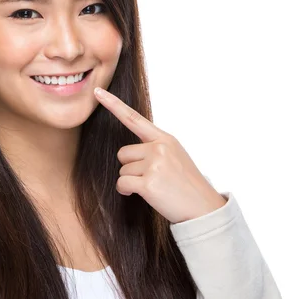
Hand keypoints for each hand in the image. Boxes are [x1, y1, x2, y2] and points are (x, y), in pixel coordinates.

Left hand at [94, 87, 226, 223]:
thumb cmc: (187, 184)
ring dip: (131, 181)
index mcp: (165, 139)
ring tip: (154, 187)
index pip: (134, 118)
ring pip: (123, 170)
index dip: (113, 104)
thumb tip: (129, 152)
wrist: (204, 208)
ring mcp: (154, 165)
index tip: (97, 92)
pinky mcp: (148, 183)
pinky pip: (122, 183)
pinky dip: (125, 191)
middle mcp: (159, 148)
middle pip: (123, 153)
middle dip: (131, 167)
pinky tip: (141, 195)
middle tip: (151, 178)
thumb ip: (155, 147)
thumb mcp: (176, 156)